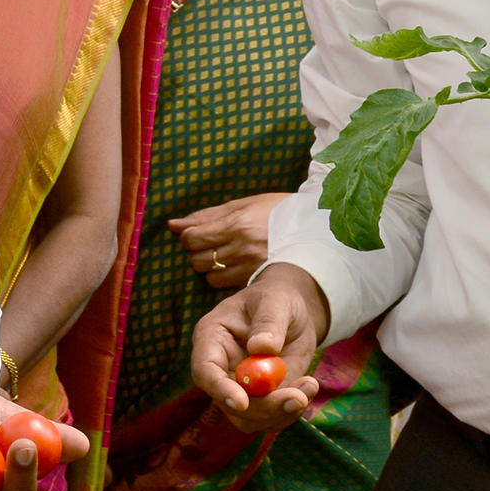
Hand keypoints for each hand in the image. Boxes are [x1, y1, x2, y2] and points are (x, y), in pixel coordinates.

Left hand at [169, 192, 290, 290]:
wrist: (316, 229)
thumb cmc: (278, 211)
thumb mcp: (244, 204)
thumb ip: (207, 216)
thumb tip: (173, 224)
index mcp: (238, 225)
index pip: (193, 237)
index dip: (188, 236)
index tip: (195, 234)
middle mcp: (243, 249)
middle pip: (197, 260)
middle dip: (197, 252)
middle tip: (209, 245)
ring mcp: (251, 268)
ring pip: (210, 277)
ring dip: (210, 268)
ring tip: (224, 256)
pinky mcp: (257, 281)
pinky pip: (227, 285)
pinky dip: (225, 278)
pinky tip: (235, 267)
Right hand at [193, 263, 329, 427]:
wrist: (293, 314)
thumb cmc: (277, 299)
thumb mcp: (275, 300)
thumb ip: (268, 322)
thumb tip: (261, 347)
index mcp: (212, 339)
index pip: (205, 370)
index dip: (220, 389)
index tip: (242, 403)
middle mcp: (220, 369)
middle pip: (227, 403)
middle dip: (264, 407)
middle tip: (298, 398)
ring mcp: (240, 387)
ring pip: (249, 418)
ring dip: (281, 412)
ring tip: (309, 386)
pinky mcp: (262, 398)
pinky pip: (271, 417)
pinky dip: (291, 410)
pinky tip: (309, 386)